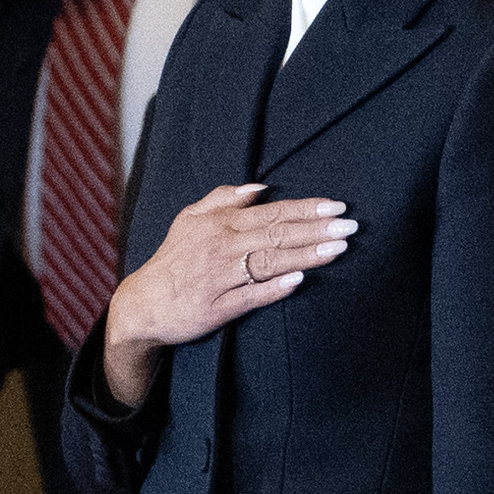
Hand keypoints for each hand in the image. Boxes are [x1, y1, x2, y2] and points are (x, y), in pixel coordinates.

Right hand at [100, 182, 354, 403]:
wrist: (144, 303)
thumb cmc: (174, 260)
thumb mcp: (190, 219)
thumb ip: (223, 198)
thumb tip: (260, 186)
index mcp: (219, 224)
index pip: (271, 212)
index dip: (306, 209)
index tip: (336, 206)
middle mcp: (222, 247)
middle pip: (277, 234)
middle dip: (316, 229)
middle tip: (350, 226)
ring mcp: (221, 278)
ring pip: (269, 262)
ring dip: (305, 255)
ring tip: (337, 249)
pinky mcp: (219, 307)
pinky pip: (251, 296)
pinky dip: (274, 288)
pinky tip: (299, 281)